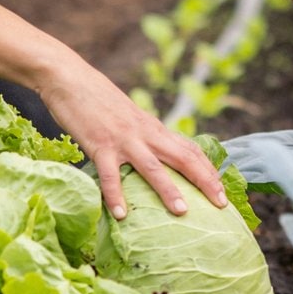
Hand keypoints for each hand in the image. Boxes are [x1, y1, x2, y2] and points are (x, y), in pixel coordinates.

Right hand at [37, 62, 227, 220]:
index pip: (190, 149)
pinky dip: (116, 195)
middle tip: (221, 204)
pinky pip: (110, 174)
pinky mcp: (100, 144)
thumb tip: (153, 157)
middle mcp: (145, 133)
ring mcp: (124, 139)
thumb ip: (142, 136)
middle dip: (205, 181)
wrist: (70, 78)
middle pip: (183, 158)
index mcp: (153, 128)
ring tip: (182, 212)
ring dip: (168, 190)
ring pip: (152, 167)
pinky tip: (121, 215)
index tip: (222, 189)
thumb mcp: (129, 117)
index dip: (208, 169)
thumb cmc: (97, 101)